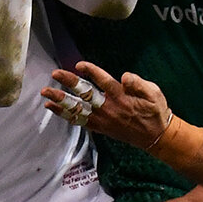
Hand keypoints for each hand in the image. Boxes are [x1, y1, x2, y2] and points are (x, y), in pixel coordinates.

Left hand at [44, 62, 172, 149]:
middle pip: (85, 94)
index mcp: (122, 97)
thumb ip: (139, 83)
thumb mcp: (154, 93)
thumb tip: (125, 76)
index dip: (91, 71)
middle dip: (68, 84)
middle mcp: (109, 108)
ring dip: (61, 101)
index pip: (103, 81)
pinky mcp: (100, 128)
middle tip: (55, 74)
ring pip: (78, 109)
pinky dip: (65, 115)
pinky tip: (52, 108)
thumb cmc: (155, 111)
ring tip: (46, 94)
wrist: (156, 137)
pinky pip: (79, 121)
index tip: (79, 64)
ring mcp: (103, 120)